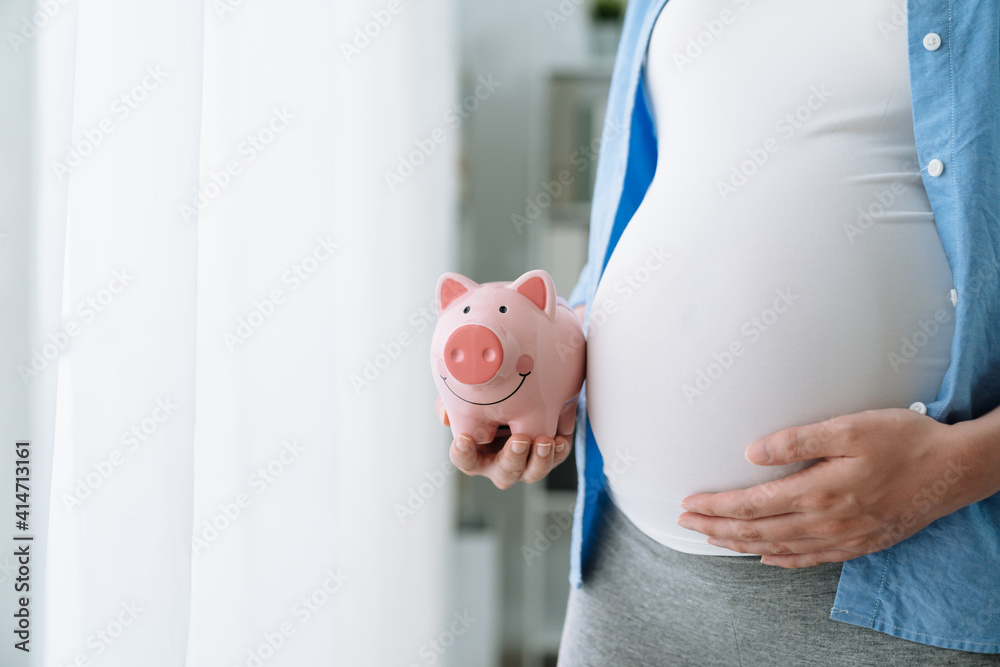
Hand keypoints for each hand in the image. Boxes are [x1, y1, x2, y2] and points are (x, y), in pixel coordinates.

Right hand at [436, 396, 573, 488]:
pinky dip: (558, 453)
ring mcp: (525, 464)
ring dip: (539, 460)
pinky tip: (559, 441)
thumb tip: (446, 417)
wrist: (524, 393)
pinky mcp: (548, 455)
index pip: (465, 459)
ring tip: (544, 442)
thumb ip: (454, 403)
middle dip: (513, 458)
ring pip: (532, 472)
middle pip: (504, 471)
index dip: (463, 453)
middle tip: (519, 441)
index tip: (464, 439)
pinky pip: (555, 460)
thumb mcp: (470, 397)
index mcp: (476, 453)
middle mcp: (500, 464)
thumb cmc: (489, 400)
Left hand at [677, 408, 977, 567]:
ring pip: (778, 548)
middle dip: (716, 529)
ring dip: (740, 545)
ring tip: (713, 539)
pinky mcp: (858, 544)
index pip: (751, 505)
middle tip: (686, 524)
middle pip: (757, 531)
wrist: (954, 471)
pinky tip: (766, 557)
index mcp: (817, 491)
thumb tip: (752, 453)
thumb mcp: (849, 428)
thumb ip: (797, 441)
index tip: (688, 504)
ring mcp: (842, 538)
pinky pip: (809, 559)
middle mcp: (825, 522)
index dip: (715, 507)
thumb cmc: (904, 441)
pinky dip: (780, 559)